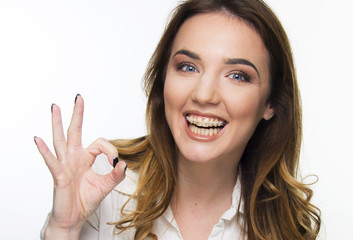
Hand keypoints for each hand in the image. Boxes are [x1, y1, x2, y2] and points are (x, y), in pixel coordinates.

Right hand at [35, 94, 125, 237]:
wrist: (74, 217)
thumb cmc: (85, 200)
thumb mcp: (105, 186)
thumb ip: (115, 175)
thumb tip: (123, 163)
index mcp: (85, 158)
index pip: (100, 143)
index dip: (110, 150)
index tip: (114, 162)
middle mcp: (74, 158)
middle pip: (74, 131)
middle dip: (77, 114)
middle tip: (78, 98)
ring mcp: (65, 165)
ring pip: (60, 140)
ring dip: (57, 123)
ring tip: (55, 108)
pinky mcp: (59, 175)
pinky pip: (52, 161)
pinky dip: (44, 151)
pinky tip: (39, 140)